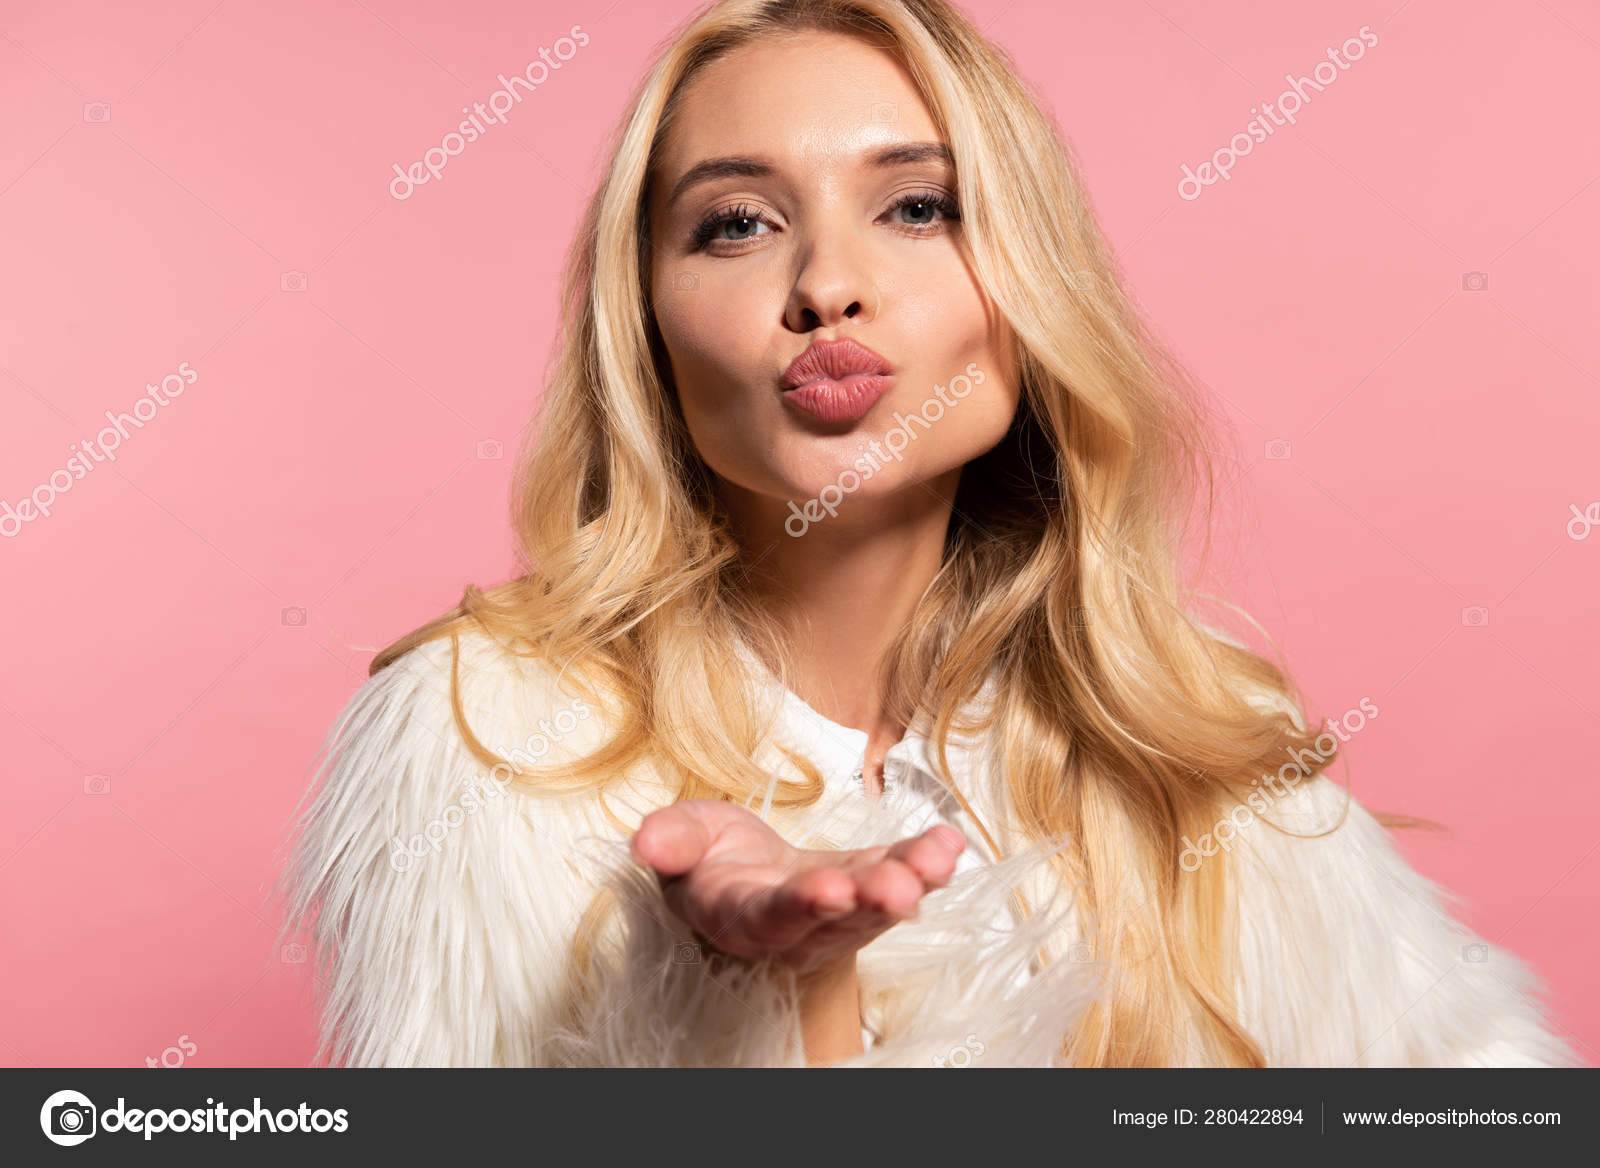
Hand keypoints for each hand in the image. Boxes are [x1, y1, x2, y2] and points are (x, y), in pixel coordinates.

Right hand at [629, 798, 965, 974]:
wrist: (733, 869)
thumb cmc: (704, 856)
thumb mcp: (679, 839)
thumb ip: (669, 841)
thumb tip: (645, 840)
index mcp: (741, 915)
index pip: (773, 916)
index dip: (802, 905)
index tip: (831, 889)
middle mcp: (795, 927)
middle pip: (836, 922)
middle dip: (870, 903)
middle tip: (901, 889)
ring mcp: (837, 911)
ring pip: (875, 906)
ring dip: (910, 882)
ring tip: (937, 858)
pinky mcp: (866, 886)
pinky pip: (898, 876)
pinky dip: (927, 863)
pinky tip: (951, 843)